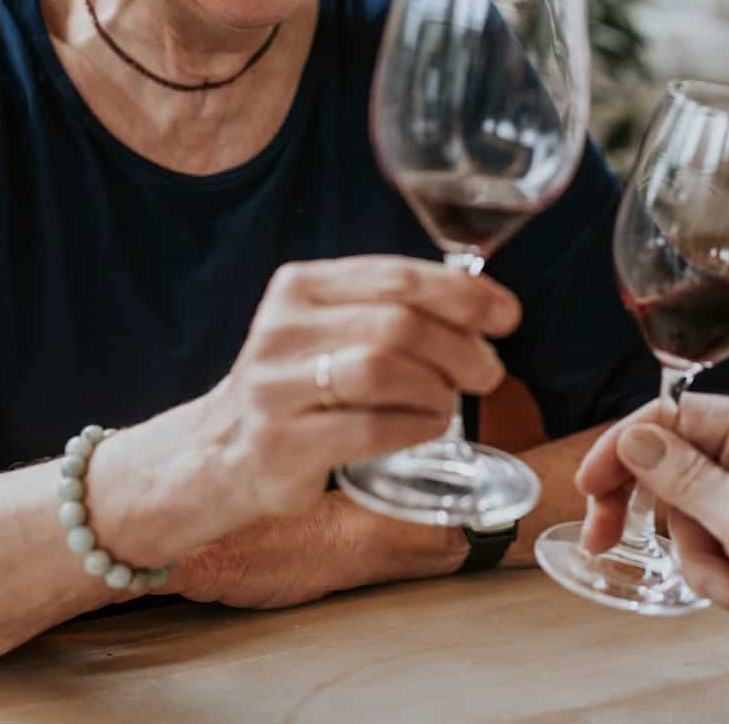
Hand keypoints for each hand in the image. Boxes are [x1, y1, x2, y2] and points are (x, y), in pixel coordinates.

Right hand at [202, 256, 520, 522]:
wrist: (222, 453)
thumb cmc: (302, 388)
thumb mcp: (333, 330)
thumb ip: (394, 310)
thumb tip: (487, 307)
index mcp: (299, 287)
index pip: (396, 276)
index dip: (462, 294)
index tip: (506, 316)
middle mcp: (281, 329)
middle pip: (397, 323)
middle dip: (460, 347)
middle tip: (487, 372)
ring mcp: (274, 387)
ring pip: (382, 369)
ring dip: (438, 388)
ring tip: (450, 402)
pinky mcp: (279, 443)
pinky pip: (371, 428)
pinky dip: (416, 425)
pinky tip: (427, 426)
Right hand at [576, 395, 728, 659]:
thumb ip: (687, 478)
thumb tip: (636, 439)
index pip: (676, 416)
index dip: (625, 448)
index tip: (589, 486)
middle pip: (676, 463)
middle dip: (657, 512)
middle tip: (606, 539)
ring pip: (691, 511)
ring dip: (698, 556)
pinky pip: (715, 540)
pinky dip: (718, 571)